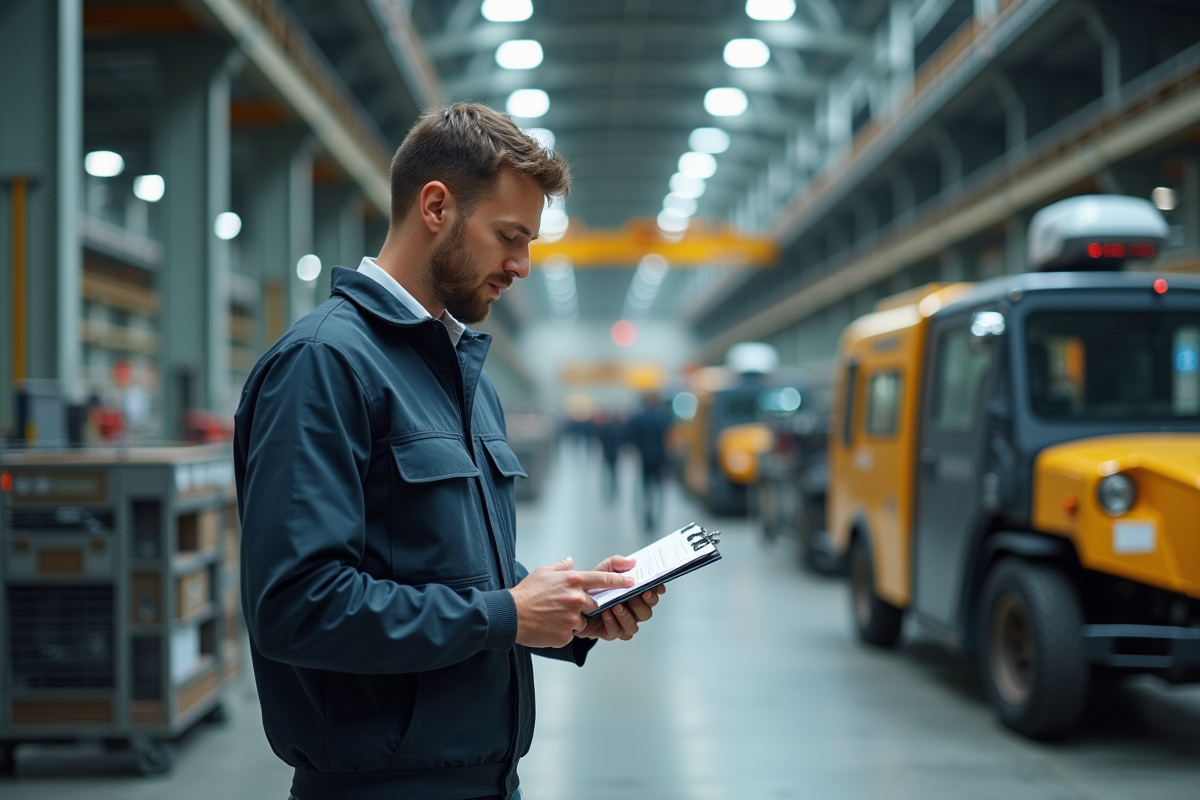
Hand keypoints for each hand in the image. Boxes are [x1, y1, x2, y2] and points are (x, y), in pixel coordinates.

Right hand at [509, 557, 634, 647]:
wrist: (510, 616)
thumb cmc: (526, 593)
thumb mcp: (543, 572)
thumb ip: (561, 567)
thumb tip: (570, 561)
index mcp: (572, 581)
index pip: (602, 580)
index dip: (619, 580)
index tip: (631, 581)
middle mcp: (575, 598)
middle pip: (592, 604)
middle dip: (583, 607)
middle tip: (562, 606)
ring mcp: (572, 618)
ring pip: (583, 621)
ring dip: (573, 621)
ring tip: (553, 617)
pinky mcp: (567, 634)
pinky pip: (572, 634)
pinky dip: (563, 631)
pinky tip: (549, 626)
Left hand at [575, 555, 666, 641]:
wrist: (573, 602)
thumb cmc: (591, 587)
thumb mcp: (602, 570)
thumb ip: (616, 563)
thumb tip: (632, 562)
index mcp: (633, 595)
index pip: (651, 595)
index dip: (656, 592)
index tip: (655, 586)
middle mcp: (631, 610)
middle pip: (646, 612)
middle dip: (641, 604)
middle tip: (635, 595)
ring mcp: (622, 622)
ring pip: (634, 625)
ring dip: (626, 615)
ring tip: (616, 605)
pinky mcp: (610, 632)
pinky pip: (617, 632)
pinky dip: (612, 623)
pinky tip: (606, 614)